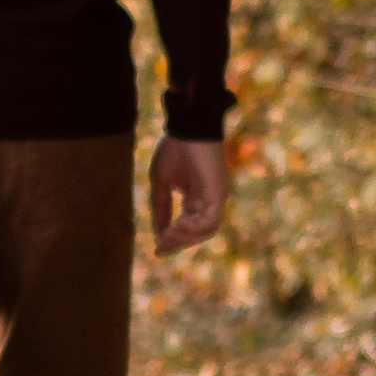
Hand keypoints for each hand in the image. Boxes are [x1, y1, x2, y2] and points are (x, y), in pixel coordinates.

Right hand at [149, 137, 228, 257]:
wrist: (187, 126)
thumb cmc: (174, 149)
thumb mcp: (161, 181)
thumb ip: (160, 206)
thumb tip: (159, 231)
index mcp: (197, 196)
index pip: (187, 224)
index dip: (172, 238)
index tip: (158, 249)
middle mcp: (210, 200)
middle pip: (197, 231)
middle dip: (177, 241)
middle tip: (161, 248)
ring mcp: (216, 197)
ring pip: (205, 229)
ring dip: (185, 237)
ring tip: (168, 237)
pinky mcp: (218, 193)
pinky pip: (209, 220)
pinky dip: (193, 228)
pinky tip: (177, 227)